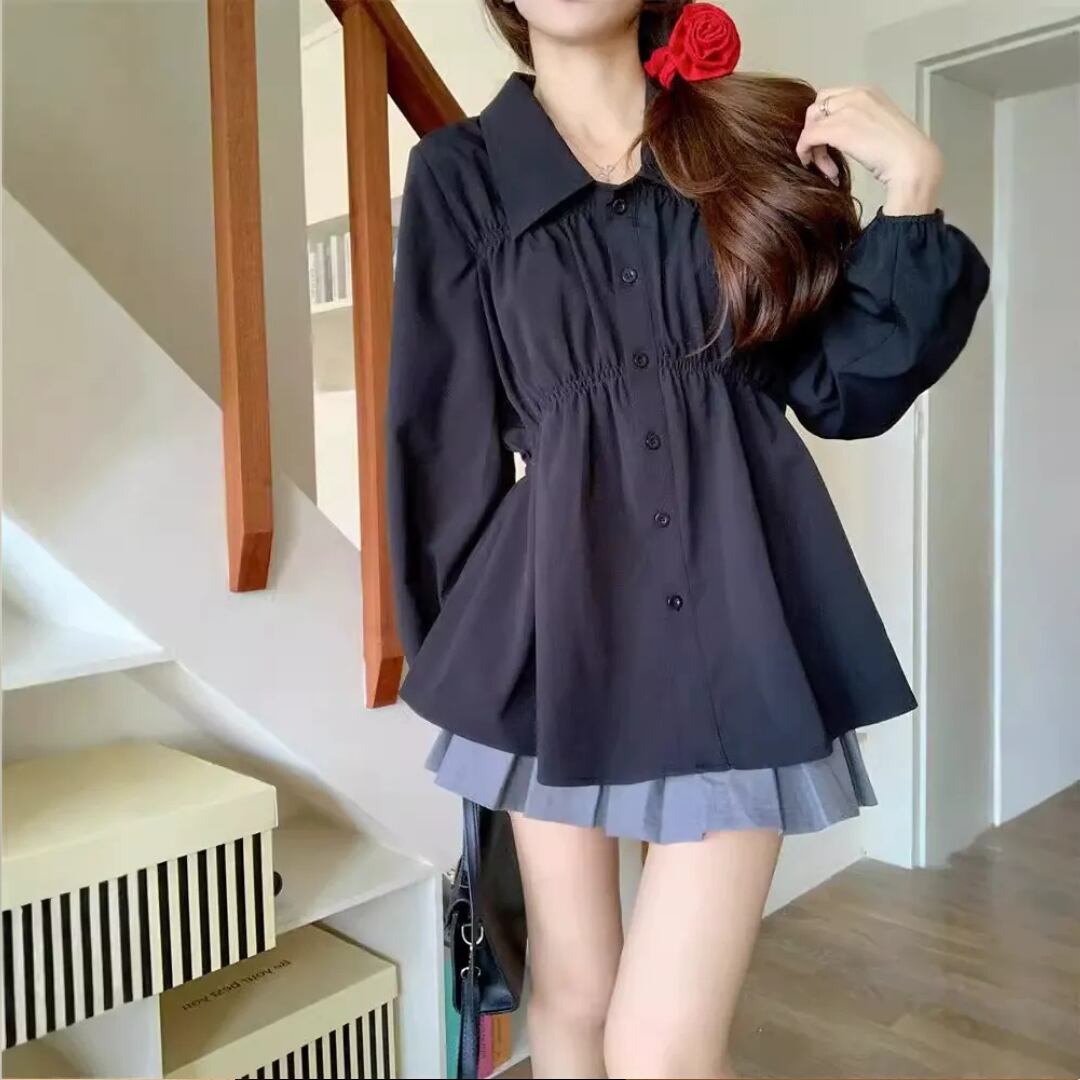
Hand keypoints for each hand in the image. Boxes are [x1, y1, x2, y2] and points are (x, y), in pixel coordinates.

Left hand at [796, 85, 944, 215]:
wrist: (912, 163)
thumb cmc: (903, 153)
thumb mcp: (881, 127)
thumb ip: (862, 123)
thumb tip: (846, 136)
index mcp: (869, 92)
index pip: (832, 98)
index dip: (824, 121)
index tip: (829, 144)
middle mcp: (856, 94)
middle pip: (817, 107)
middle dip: (815, 131)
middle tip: (822, 155)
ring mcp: (847, 110)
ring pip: (811, 123)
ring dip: (813, 147)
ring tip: (828, 168)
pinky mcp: (838, 129)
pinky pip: (808, 137)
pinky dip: (805, 152)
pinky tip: (820, 167)